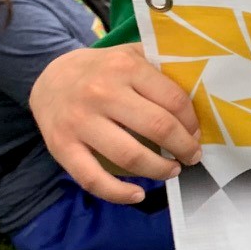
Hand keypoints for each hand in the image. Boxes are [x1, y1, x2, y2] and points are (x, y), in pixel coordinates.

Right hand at [29, 43, 200, 203]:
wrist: (49, 77)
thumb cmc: (102, 70)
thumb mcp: (130, 55)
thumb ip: (160, 69)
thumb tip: (201, 94)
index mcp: (125, 67)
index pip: (173, 100)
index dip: (192, 122)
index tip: (197, 133)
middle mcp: (102, 93)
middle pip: (157, 127)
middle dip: (183, 147)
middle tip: (192, 156)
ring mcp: (80, 121)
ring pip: (129, 156)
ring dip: (159, 170)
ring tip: (172, 170)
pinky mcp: (61, 146)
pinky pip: (92, 178)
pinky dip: (118, 193)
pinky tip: (138, 194)